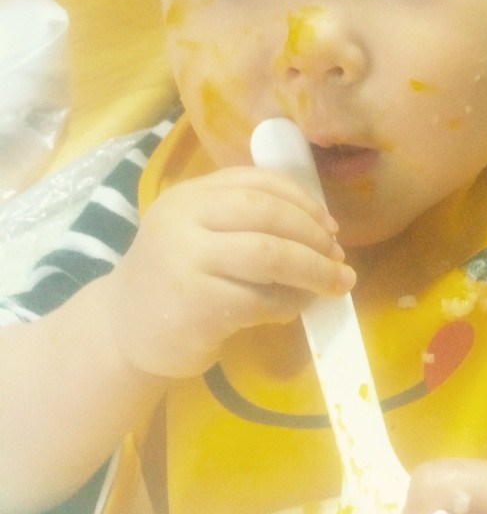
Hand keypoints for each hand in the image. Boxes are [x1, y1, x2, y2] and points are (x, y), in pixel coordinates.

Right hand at [103, 166, 354, 378]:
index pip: (256, 181)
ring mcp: (186, 262)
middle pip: (266, 214)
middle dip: (313, 235)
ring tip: (336, 283)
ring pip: (269, 255)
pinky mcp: (196, 305)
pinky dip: (288, 304)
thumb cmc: (174, 280)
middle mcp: (183, 221)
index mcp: (188, 196)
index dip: (302, 200)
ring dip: (312, 270)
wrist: (121, 332)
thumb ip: (243, 221)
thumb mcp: (197, 235)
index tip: (329, 224)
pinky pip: (260, 299)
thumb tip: (322, 231)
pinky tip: (294, 309)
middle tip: (338, 257)